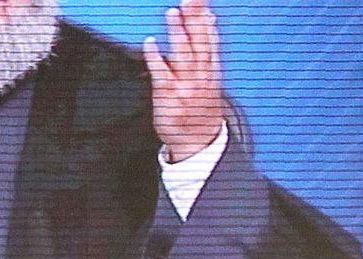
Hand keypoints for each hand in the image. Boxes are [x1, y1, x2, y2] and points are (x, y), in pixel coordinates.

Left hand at [144, 0, 226, 159]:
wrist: (198, 141)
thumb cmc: (199, 108)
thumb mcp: (210, 79)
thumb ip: (206, 52)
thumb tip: (204, 24)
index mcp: (212, 70)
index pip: (211, 40)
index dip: (207, 21)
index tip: (204, 3)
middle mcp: (201, 76)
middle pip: (199, 43)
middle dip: (195, 20)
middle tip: (189, 1)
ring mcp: (186, 86)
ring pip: (184, 54)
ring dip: (178, 33)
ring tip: (172, 13)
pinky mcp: (168, 96)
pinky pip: (161, 74)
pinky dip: (155, 57)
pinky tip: (150, 43)